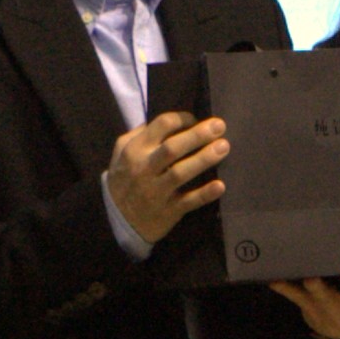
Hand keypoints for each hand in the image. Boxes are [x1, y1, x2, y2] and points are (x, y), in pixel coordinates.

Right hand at [106, 111, 229, 245]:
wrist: (116, 219)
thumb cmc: (124, 179)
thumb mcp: (121, 152)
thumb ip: (140, 134)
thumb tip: (168, 121)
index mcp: (135, 150)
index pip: (161, 126)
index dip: (182, 119)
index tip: (196, 120)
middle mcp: (145, 169)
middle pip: (172, 148)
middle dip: (197, 135)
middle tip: (219, 126)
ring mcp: (156, 192)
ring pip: (180, 173)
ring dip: (203, 159)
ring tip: (224, 147)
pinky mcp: (168, 211)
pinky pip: (188, 201)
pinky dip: (204, 194)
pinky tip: (220, 186)